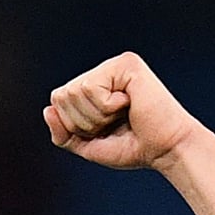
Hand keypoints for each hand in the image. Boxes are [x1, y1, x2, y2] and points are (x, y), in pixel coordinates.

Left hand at [43, 52, 200, 170]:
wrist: (166, 150)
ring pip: (74, 92)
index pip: (58, 101)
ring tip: (123, 114)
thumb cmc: (134, 147)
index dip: (74, 125)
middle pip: (61, 95)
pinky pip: (91, 89)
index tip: (105, 130)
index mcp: (94, 87)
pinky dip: (107, 107)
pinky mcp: (125, 64)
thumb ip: (64, 133)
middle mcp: (102, 72)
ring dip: (97, 116)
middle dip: (84, 121)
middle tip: (115, 123)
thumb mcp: (90, 145)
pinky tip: (129, 104)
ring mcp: (114, 66)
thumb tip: (48, 109)